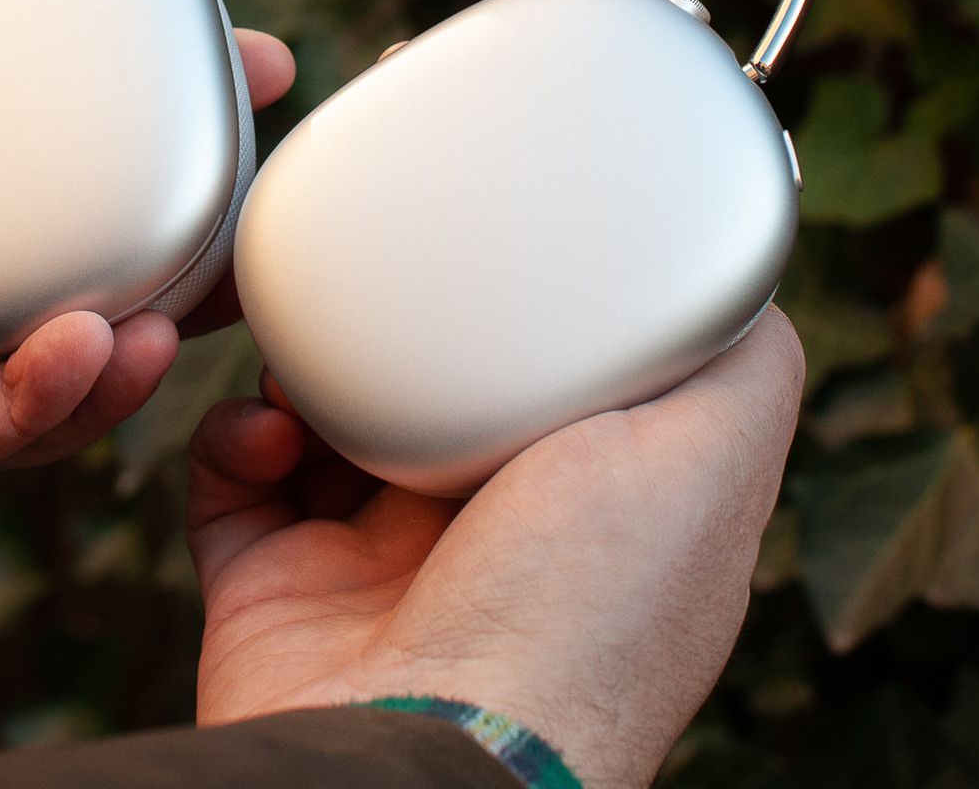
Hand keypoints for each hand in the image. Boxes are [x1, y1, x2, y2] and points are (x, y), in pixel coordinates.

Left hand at [0, 0, 295, 509]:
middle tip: (253, 196)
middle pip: (55, 254)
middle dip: (173, 236)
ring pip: (28, 363)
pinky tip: (86, 346)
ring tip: (181, 296)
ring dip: (125, 335)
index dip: (137, 105)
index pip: (28, 134)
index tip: (237, 59)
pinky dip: (36, 404)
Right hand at [189, 310, 802, 788]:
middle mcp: (494, 540)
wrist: (424, 750)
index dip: (537, 307)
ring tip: (313, 349)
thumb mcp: (708, 459)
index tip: (505, 240)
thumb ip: (742, 360)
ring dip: (308, 361)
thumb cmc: (579, 619)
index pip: (565, 378)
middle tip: (388, 276)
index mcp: (596, 512)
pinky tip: (267, 426)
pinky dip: (236, 435)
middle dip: (406, 321)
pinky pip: (236, 479)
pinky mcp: (277, 586)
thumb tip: (738, 265)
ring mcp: (379, 568)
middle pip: (440, 383)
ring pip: (328, 416)